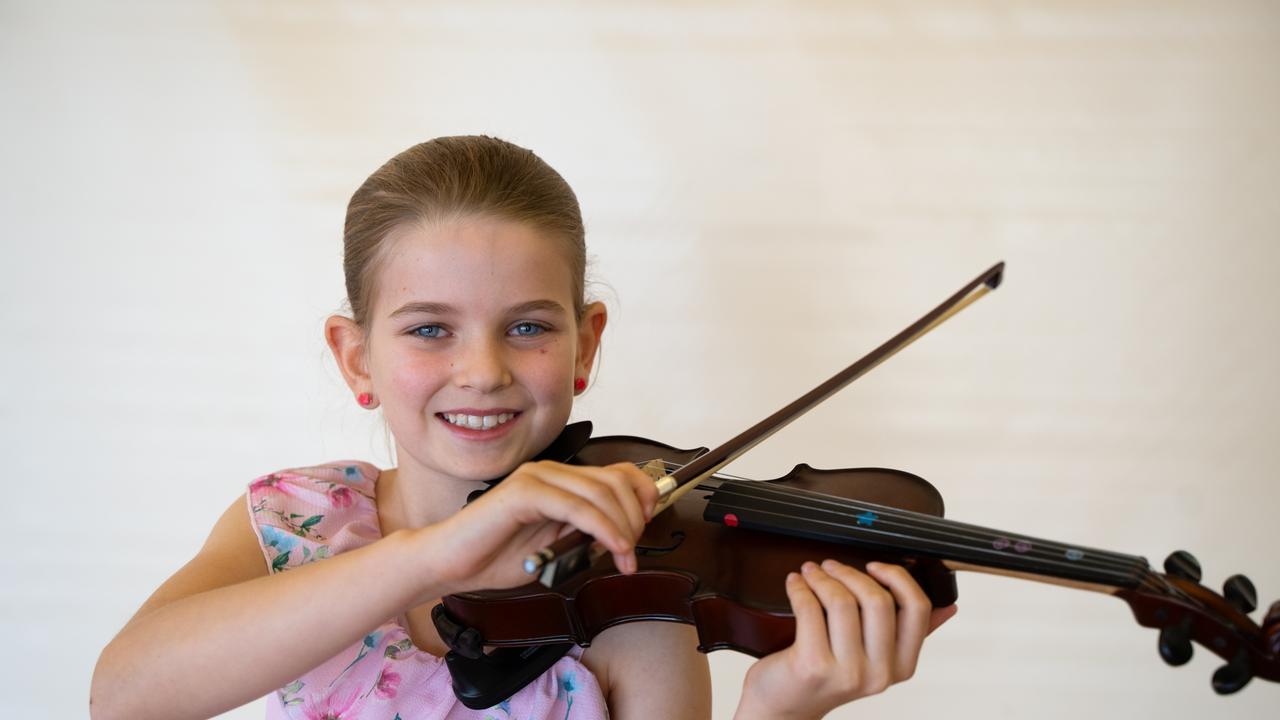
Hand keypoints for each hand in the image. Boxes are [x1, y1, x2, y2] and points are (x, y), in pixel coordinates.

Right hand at [425, 460, 659, 594]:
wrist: (449, 564)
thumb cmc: (495, 557)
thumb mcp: (555, 547)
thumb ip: (585, 535)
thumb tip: (622, 535)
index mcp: (559, 481)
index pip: (618, 473)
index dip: (643, 495)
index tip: (647, 528)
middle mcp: (550, 472)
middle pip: (615, 480)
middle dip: (636, 517)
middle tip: (632, 552)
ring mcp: (536, 478)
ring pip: (601, 491)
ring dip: (623, 527)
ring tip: (623, 557)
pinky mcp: (523, 492)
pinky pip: (576, 505)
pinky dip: (602, 527)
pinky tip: (611, 547)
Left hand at [735, 560, 956, 719]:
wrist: (786, 706)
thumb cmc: (828, 673)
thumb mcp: (874, 657)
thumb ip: (907, 633)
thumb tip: (949, 607)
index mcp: (902, 667)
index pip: (918, 609)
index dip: (897, 577)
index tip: (873, 565)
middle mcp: (880, 674)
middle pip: (878, 600)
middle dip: (850, 573)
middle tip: (830, 565)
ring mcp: (847, 673)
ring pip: (842, 602)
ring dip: (821, 578)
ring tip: (810, 572)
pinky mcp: (813, 666)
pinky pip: (809, 609)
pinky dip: (799, 588)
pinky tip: (794, 583)